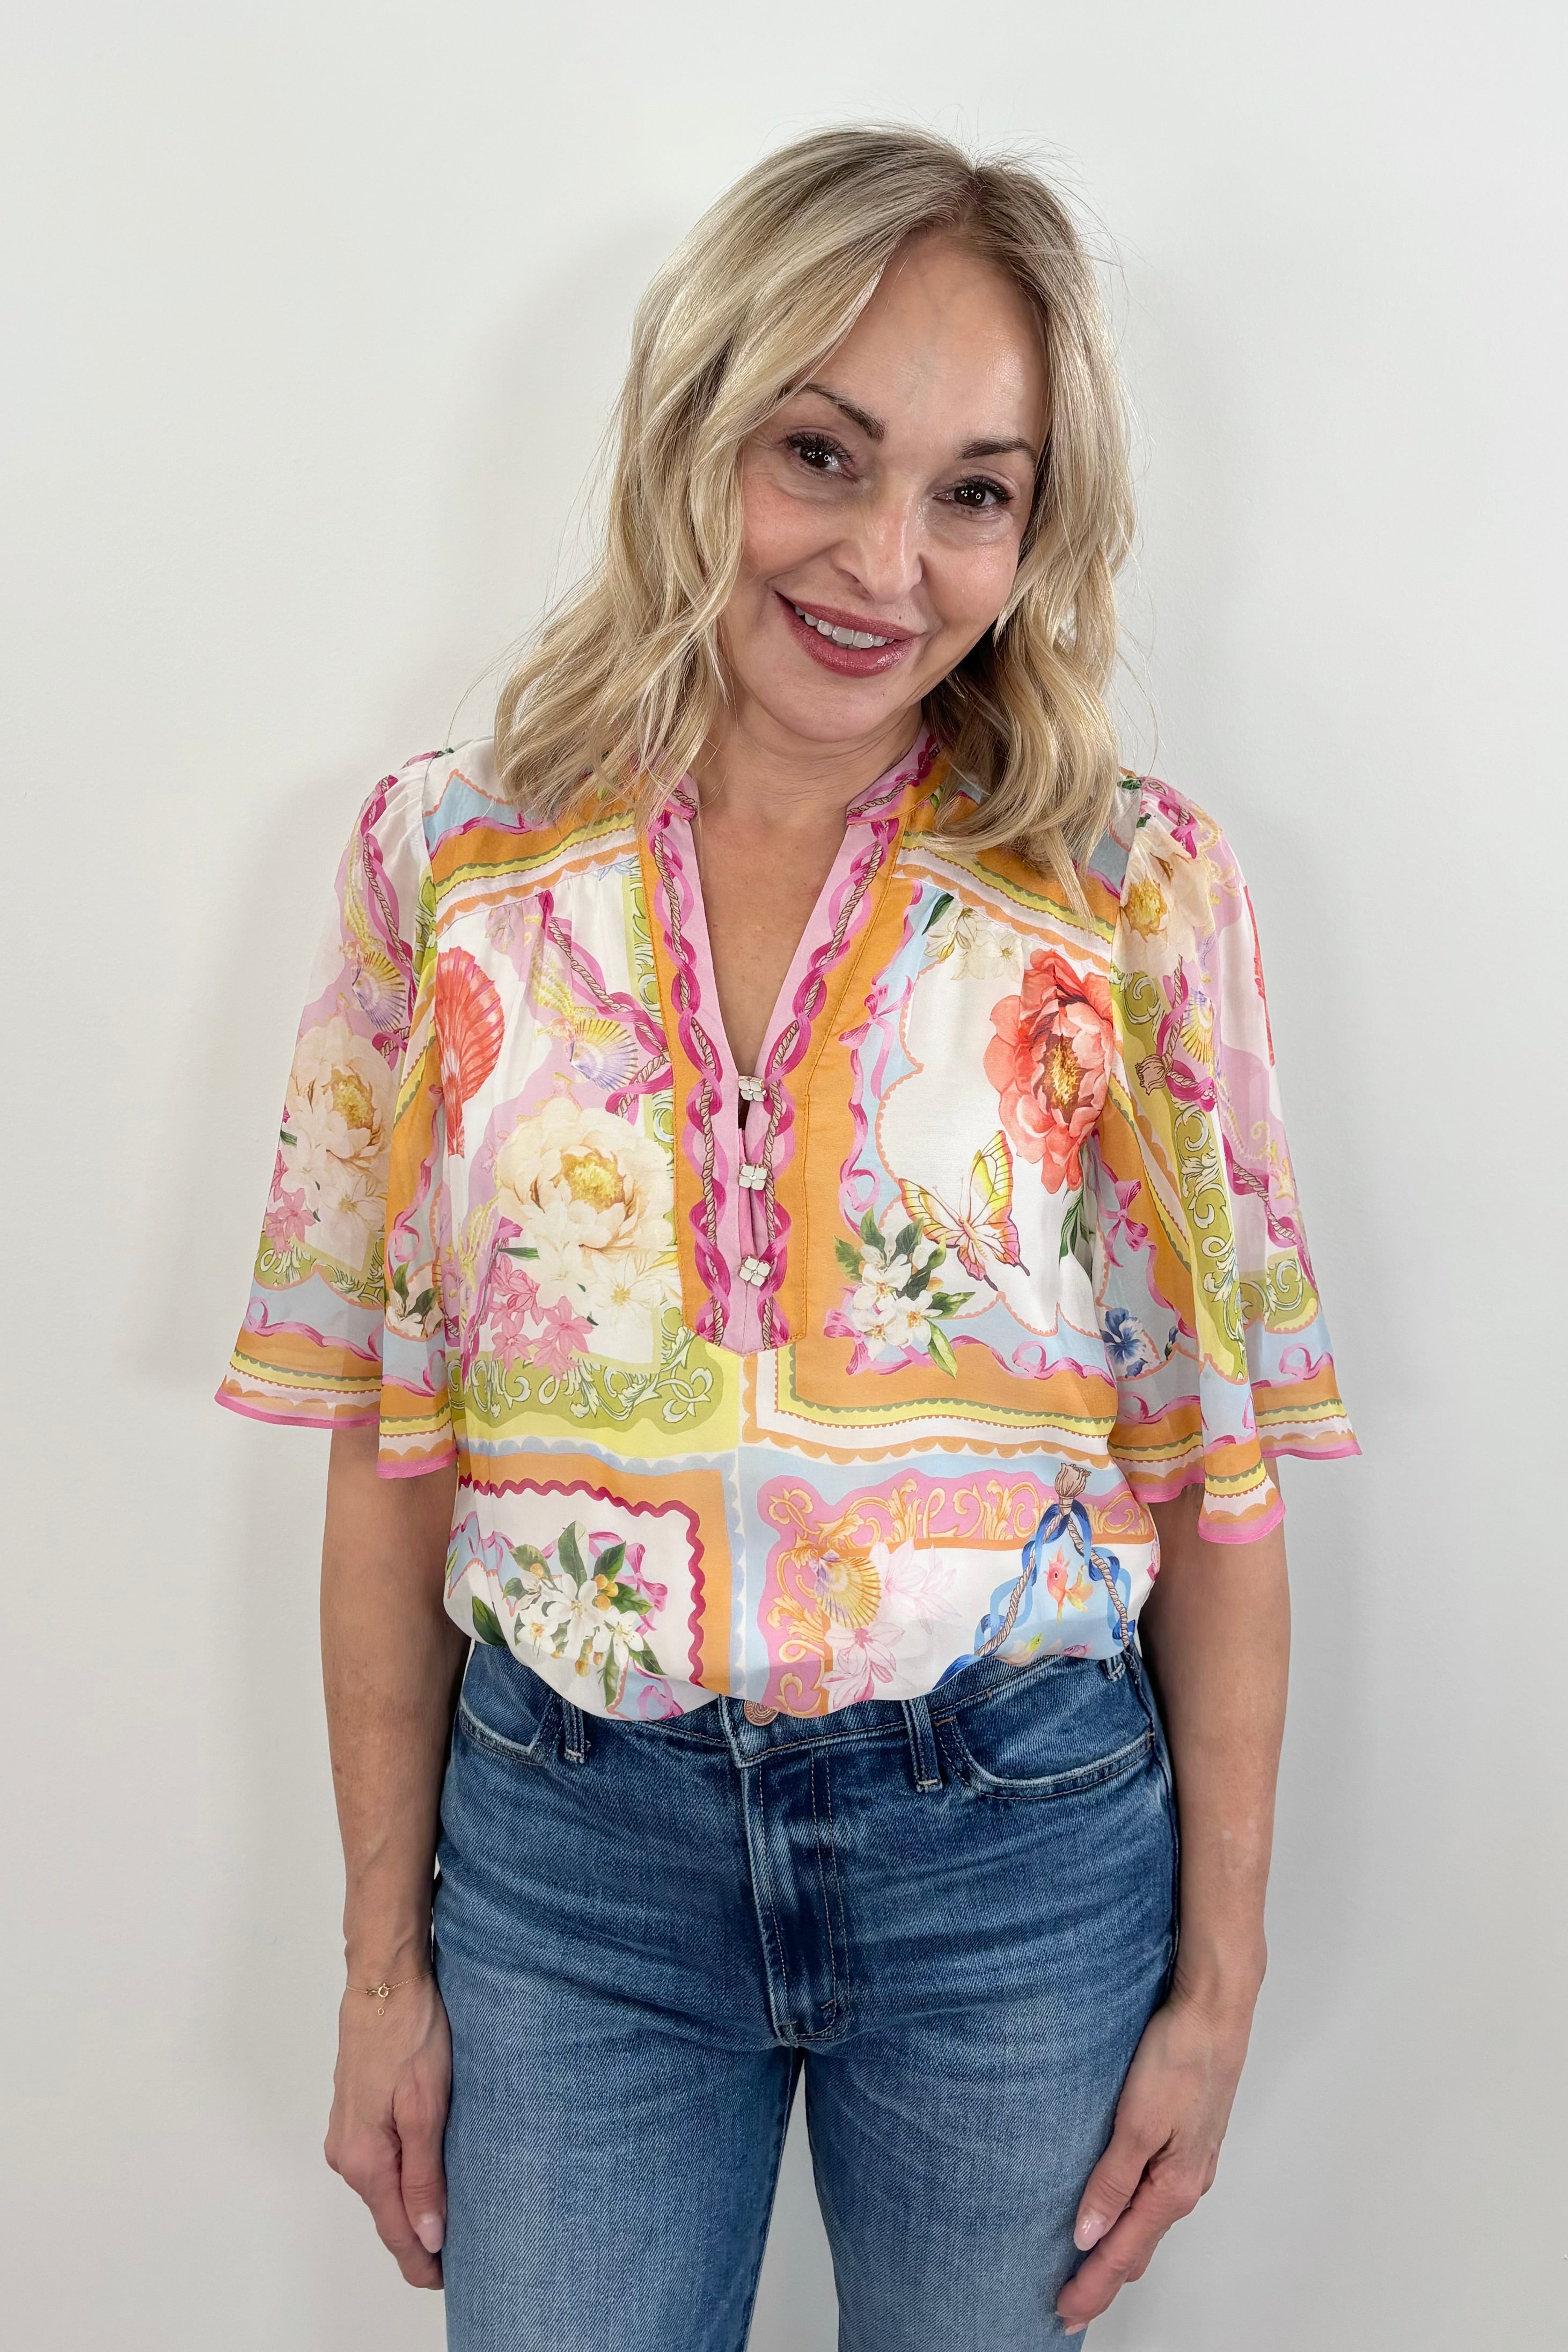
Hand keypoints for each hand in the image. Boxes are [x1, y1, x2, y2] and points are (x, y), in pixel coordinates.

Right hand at [324, 1971, 451, 2288]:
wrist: (384, 1982)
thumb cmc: (409, 2034)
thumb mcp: (426, 2108)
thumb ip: (424, 2177)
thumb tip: (427, 2237)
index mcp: (365, 2160)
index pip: (396, 2232)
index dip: (423, 2262)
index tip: (451, 2280)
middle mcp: (348, 2155)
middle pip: (387, 2214)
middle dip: (420, 2238)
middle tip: (461, 2254)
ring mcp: (348, 2135)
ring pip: (384, 2188)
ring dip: (412, 2206)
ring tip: (450, 2220)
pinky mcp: (355, 2115)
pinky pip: (380, 2162)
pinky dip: (403, 2177)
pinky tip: (428, 2176)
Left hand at [1055, 1985, 1254, 2334]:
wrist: (1215, 2011)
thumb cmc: (1179, 2058)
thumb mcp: (1136, 2122)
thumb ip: (1112, 2181)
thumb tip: (1088, 2235)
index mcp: (1173, 2187)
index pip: (1124, 2254)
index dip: (1092, 2286)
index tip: (1064, 2313)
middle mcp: (1185, 2184)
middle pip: (1139, 2248)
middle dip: (1104, 2279)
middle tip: (1070, 2304)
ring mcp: (1190, 2163)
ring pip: (1148, 2223)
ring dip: (1119, 2251)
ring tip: (1088, 2267)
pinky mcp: (1187, 2139)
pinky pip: (1155, 2195)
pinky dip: (1132, 2218)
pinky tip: (1118, 2212)